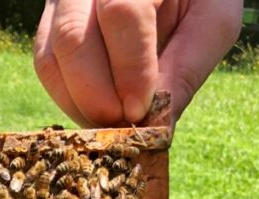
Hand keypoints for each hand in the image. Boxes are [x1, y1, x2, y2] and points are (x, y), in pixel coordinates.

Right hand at [34, 0, 242, 126]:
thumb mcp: (212, 21)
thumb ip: (188, 66)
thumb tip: (158, 126)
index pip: (121, 12)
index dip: (129, 68)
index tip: (139, 110)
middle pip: (72, 37)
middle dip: (96, 95)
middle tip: (122, 123)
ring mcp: (62, 0)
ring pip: (50, 58)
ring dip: (79, 104)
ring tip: (112, 120)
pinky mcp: (50, 24)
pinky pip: (46, 67)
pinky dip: (69, 99)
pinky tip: (98, 109)